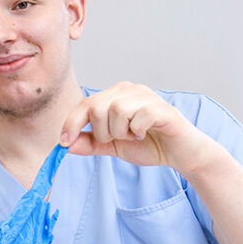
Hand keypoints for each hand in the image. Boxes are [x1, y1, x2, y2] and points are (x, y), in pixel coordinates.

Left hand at [56, 82, 220, 174]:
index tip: (63, 143)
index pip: (85, 104)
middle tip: (118, 139)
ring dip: (120, 132)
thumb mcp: (111, 146)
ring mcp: (146, 96)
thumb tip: (64, 145)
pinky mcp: (161, 107)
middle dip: (101, 132)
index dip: (71, 123)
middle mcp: (130, 90)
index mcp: (116, 95)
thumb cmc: (148, 144)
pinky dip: (137, 131)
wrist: (179, 154)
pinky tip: (146, 133)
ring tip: (133, 135)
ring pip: (115, 110)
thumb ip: (89, 143)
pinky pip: (136, 117)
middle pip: (96, 107)